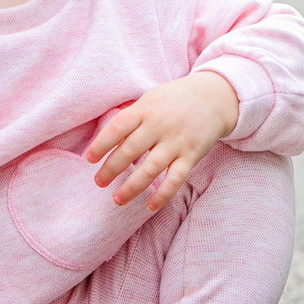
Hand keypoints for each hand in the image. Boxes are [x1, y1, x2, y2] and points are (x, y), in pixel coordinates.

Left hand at [86, 72, 239, 211]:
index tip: (89, 159)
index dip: (101, 144)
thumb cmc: (175, 100)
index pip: (118, 127)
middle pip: (131, 150)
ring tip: (117, 199)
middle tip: (99, 182)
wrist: (214, 97)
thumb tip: (105, 140)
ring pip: (151, 168)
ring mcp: (177, 142)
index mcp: (146, 109)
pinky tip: (150, 206)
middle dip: (111, 168)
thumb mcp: (151, 99)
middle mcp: (160, 126)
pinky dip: (163, 194)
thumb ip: (132, 117)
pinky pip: (175, 179)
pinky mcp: (192, 155)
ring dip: (132, 186)